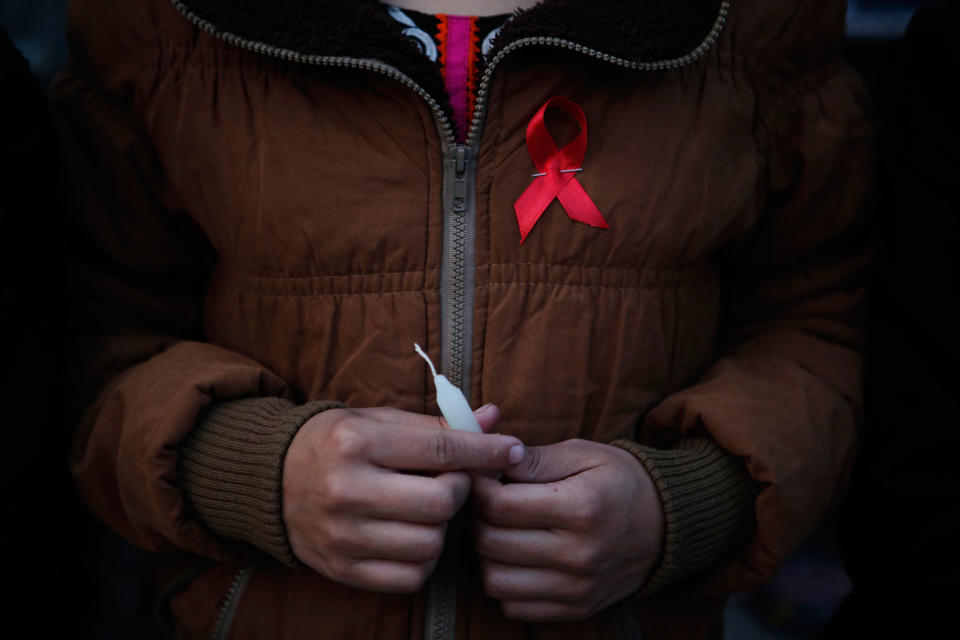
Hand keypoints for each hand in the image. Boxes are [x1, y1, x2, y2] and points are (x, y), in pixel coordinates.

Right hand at [283, 404, 523, 592]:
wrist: (272, 480)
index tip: (511, 450)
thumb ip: (438, 424)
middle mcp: (346, 490)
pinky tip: (412, 535)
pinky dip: (424, 559)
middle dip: (459, 492)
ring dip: (442, 527)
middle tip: (449, 481)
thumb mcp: (380, 421)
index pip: (439, 450)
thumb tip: (496, 418)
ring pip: (430, 545)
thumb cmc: (337, 443)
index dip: (485, 451)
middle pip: (440, 504)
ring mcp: (342, 536)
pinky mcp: (342, 570)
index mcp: (356, 442)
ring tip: (426, 508)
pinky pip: (410, 578)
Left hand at [471, 439, 663, 620]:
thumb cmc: (619, 480)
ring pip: (495, 581)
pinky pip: (514, 606)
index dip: (477, 488)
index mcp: (580, 507)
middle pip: (490, 543)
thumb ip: (534, 459)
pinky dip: (506, 582)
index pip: (498, 506)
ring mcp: (577, 587)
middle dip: (477, 518)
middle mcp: (578, 554)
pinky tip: (517, 557)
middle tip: (486, 501)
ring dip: (487, 555)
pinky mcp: (576, 608)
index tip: (479, 476)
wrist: (667, 524)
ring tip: (501, 530)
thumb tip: (488, 460)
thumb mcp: (582, 453)